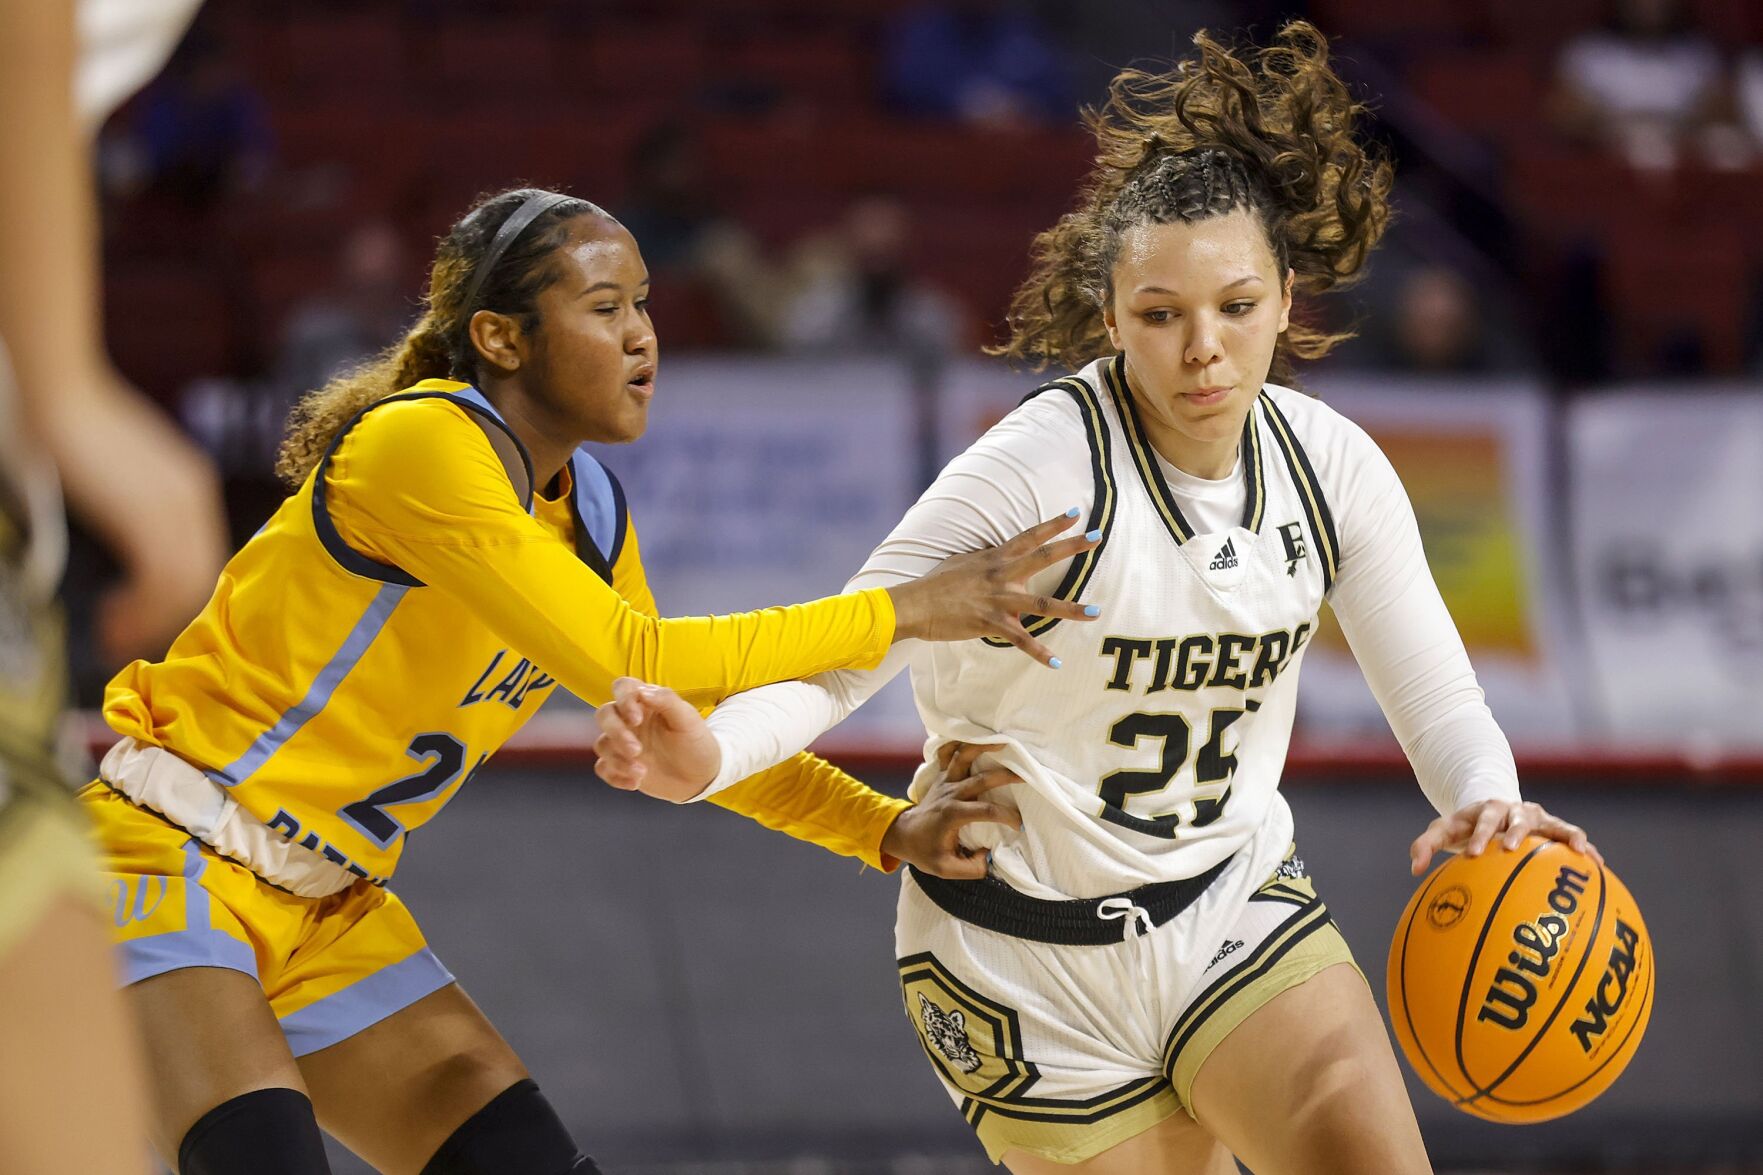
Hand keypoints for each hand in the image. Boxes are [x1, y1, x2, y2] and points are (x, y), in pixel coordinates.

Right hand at [592, 677, 720, 801]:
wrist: (701, 776)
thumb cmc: (695, 742)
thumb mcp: (688, 720)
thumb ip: (667, 701)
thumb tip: (642, 692)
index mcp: (646, 702)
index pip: (623, 687)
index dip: (623, 699)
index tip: (636, 719)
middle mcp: (629, 720)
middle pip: (604, 715)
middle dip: (616, 732)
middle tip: (637, 750)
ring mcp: (622, 743)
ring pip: (602, 744)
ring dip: (618, 760)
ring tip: (642, 772)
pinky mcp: (620, 765)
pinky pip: (603, 768)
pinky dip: (615, 776)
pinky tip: (635, 783)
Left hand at [881, 741, 1022, 878]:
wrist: (902, 835)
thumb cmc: (925, 851)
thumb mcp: (946, 869)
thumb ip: (971, 868)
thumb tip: (990, 857)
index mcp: (953, 814)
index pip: (987, 811)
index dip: (1007, 816)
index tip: (1018, 825)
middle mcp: (950, 793)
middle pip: (981, 779)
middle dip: (1006, 777)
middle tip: (1027, 777)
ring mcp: (945, 781)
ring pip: (962, 756)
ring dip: (982, 747)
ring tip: (1003, 743)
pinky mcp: (942, 776)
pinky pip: (947, 752)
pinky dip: (958, 742)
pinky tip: (974, 737)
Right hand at [885, 510, 1100, 667]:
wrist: (915, 605)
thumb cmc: (936, 584)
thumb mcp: (962, 563)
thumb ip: (984, 561)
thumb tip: (994, 558)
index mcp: (995, 558)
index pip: (1029, 536)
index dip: (1052, 524)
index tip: (1075, 514)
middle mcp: (1001, 574)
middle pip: (1044, 557)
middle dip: (1072, 546)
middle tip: (1099, 536)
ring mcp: (998, 599)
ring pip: (1042, 603)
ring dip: (1071, 609)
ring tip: (1096, 612)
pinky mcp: (991, 623)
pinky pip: (1020, 640)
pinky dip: (1038, 653)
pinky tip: (1055, 663)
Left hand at [1409, 799, 1601, 876]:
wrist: (1491, 811)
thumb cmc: (1465, 828)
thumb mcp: (1444, 832)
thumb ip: (1425, 846)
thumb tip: (1415, 869)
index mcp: (1484, 811)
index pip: (1480, 821)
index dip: (1479, 836)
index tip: (1474, 855)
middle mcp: (1511, 811)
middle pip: (1513, 818)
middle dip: (1513, 832)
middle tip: (1510, 849)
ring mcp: (1534, 817)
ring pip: (1550, 824)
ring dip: (1562, 835)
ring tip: (1578, 851)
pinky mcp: (1553, 826)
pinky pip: (1571, 835)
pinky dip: (1584, 845)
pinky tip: (1598, 863)